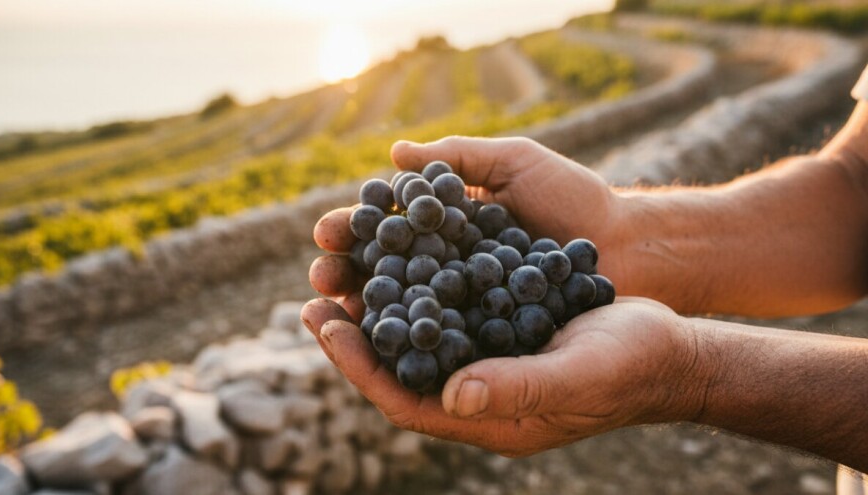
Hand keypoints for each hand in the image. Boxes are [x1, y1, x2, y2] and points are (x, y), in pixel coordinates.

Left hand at [301, 295, 701, 456]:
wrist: (669, 350)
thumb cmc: (630, 367)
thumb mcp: (577, 374)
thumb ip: (517, 388)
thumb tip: (452, 397)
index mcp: (487, 416)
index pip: (403, 398)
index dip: (358, 365)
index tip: (323, 324)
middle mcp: (477, 392)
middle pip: (399, 366)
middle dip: (355, 334)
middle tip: (315, 293)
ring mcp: (488, 360)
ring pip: (419, 336)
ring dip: (382, 304)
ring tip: (346, 269)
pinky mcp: (502, 330)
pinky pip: (448, 310)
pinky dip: (421, 284)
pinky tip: (405, 251)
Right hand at [308, 136, 627, 321]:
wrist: (631, 246)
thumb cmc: (574, 199)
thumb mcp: (517, 163)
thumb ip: (460, 156)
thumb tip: (394, 152)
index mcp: (447, 228)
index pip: (387, 231)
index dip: (353, 231)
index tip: (325, 231)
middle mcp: (448, 269)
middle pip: (384, 275)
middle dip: (346, 276)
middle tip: (319, 278)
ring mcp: (465, 307)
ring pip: (403, 314)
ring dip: (365, 316)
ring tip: (334, 316)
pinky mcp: (487, 339)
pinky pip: (442, 346)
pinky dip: (412, 348)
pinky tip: (384, 350)